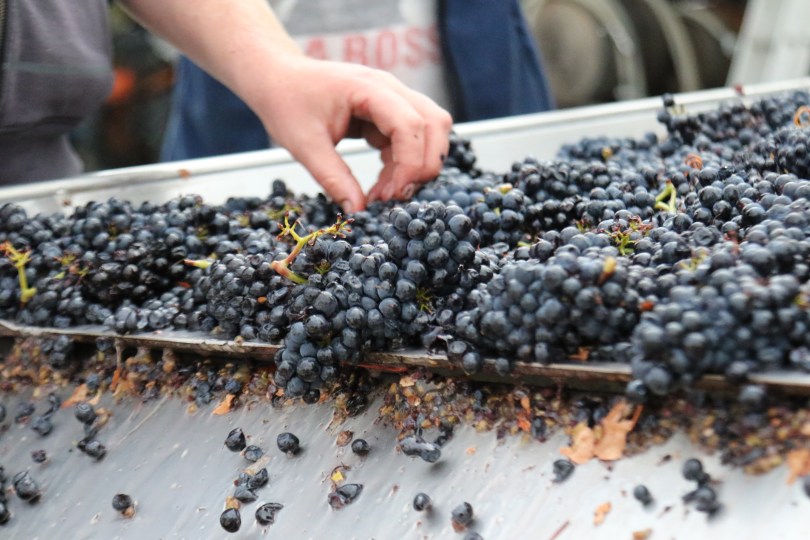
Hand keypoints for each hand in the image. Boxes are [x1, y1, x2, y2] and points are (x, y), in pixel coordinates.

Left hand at [249, 57, 452, 211]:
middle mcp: (389, 88)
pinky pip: (411, 140)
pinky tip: (381, 186)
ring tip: (384, 195)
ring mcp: (393, 98)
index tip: (393, 195)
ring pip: (430, 131)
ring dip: (416, 166)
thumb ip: (333, 178)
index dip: (410, 163)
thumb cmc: (286, 102)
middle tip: (397, 196)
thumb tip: (358, 211)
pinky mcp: (389, 113)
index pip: (410, 124)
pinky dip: (403, 166)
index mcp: (368, 87)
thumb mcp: (304, 145)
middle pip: (435, 123)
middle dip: (424, 165)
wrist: (278, 79)